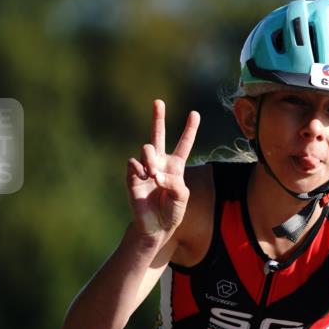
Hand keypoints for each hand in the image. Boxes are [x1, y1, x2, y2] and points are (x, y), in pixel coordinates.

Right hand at [127, 99, 199, 239]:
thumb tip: (156, 174)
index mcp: (176, 165)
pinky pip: (133, 164)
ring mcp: (145, 167)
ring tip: (153, 174)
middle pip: (158, 135)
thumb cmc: (172, 211)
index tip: (195, 113)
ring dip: (151, 159)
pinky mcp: (132, 176)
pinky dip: (139, 169)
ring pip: (147, 148)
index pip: (184, 143)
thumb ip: (174, 183)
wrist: (156, 227)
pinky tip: (144, 177)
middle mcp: (160, 162)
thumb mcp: (182, 197)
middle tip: (158, 101)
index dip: (190, 129)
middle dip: (158, 118)